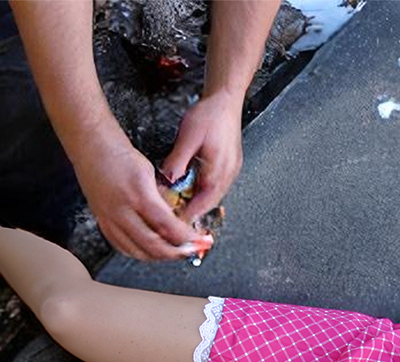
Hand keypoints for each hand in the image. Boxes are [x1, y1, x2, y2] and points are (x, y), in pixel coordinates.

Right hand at [75, 140, 197, 261]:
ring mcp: (109, 219)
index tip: (199, 241)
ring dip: (158, 256)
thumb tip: (175, 222)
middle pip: (153, 246)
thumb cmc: (120, 154)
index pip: (168, 227)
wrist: (90, 146)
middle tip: (190, 251)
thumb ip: (160, 200)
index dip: (187, 239)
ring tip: (173, 253)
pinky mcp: (101, 221)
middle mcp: (122, 211)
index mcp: (139, 195)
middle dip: (176, 253)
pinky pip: (121, 247)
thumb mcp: (149, 173)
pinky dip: (138, 252)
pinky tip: (148, 251)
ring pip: (137, 251)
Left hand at [160, 89, 243, 220]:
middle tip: (176, 218)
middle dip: (193, 212)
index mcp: (219, 170)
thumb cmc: (210, 114)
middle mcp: (228, 173)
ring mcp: (231, 170)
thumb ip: (177, 162)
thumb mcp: (187, 138)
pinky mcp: (230, 165)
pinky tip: (193, 189)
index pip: (203, 203)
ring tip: (182, 206)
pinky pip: (216, 185)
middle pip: (210, 202)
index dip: (189, 215)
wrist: (225, 99)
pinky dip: (204, 191)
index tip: (177, 224)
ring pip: (213, 195)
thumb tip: (168, 180)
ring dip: (199, 202)